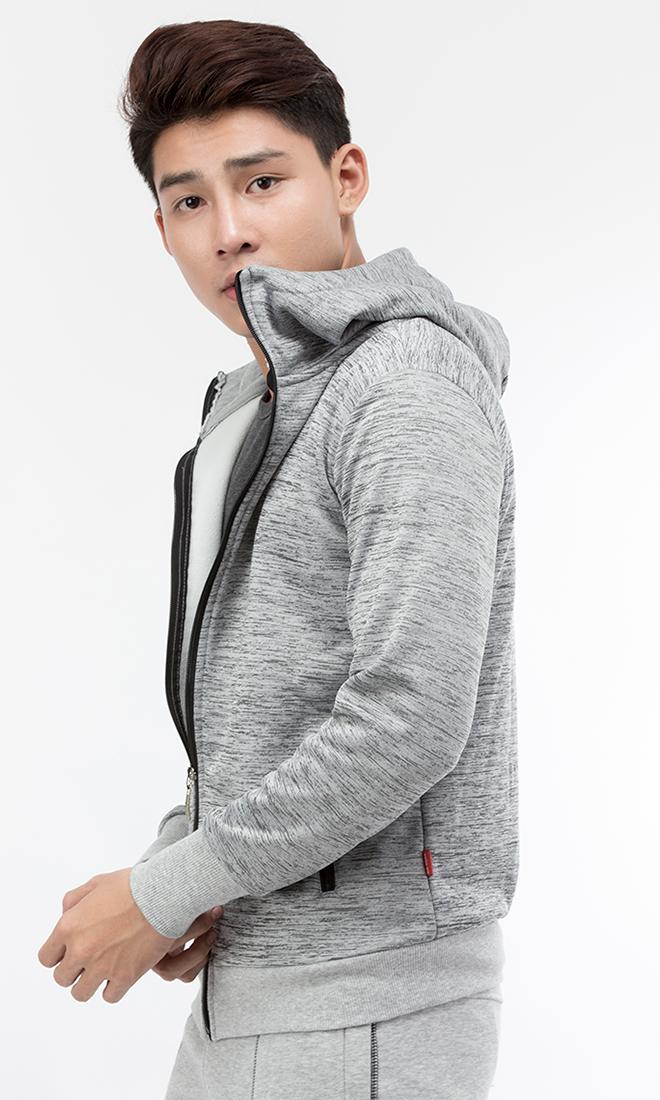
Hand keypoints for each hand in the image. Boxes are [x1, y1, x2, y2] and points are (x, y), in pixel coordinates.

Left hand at [37, 868, 223, 1002]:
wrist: (163, 895)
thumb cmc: (133, 885)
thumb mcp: (98, 882)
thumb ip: (75, 899)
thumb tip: (65, 914)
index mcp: (69, 927)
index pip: (46, 958)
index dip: (58, 956)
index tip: (69, 953)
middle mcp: (80, 950)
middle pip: (62, 979)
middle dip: (74, 970)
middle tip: (90, 960)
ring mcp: (102, 966)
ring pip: (80, 994)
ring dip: (90, 983)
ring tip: (104, 971)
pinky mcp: (124, 977)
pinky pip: (109, 997)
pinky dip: (114, 988)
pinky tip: (121, 974)